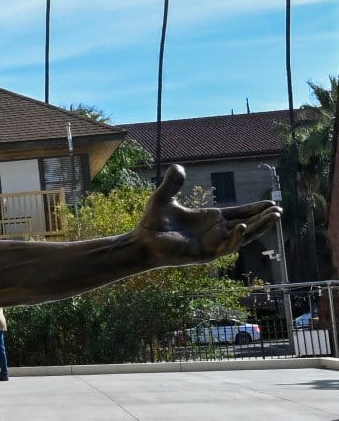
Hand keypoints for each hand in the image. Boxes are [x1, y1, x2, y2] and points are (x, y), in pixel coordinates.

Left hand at [134, 165, 280, 265]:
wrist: (142, 241)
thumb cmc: (153, 222)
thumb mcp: (163, 198)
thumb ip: (172, 183)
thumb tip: (177, 167)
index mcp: (210, 218)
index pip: (239, 213)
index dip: (255, 209)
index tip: (271, 204)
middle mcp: (215, 231)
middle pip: (246, 224)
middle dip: (263, 219)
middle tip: (280, 211)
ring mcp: (211, 243)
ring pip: (242, 236)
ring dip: (258, 228)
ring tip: (273, 218)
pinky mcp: (205, 254)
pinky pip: (225, 248)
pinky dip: (235, 239)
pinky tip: (241, 228)